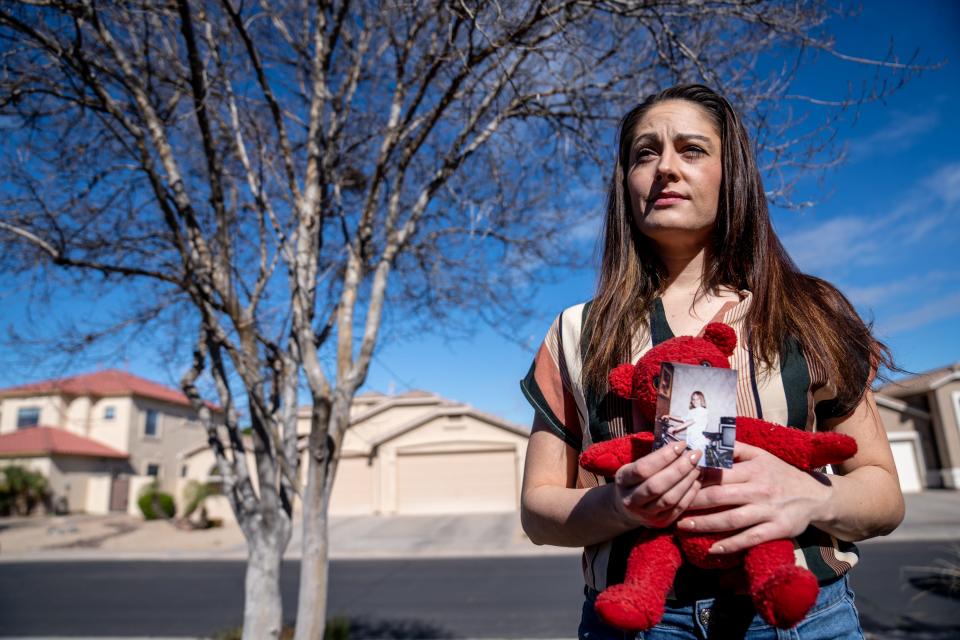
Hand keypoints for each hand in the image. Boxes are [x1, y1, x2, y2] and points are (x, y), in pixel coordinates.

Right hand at [612, 443, 701, 528]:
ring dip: (687, 480)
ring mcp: (645, 514)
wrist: (627, 508)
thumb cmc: (635, 480)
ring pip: (669, 499)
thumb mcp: (634, 467)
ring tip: (697, 466)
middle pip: (657, 485)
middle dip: (679, 468)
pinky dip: (690, 493)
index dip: (663, 456)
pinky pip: (678, 508)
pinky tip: (696, 481)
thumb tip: (679, 445)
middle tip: (695, 454)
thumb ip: (653, 459)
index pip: (643, 469)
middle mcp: (631, 500)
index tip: (681, 444)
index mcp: (622, 481)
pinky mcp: (660, 522)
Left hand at [675, 442, 832, 553]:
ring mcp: (768, 511)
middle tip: (671, 507)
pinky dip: (730, 545)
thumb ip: (734, 448)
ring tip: (681, 526)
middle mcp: (759, 489)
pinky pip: (750, 538)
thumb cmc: (780, 473)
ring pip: (731, 519)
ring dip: (705, 524)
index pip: (718, 473)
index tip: (675, 482)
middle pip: (720, 496)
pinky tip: (712, 549)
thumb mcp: (761, 455)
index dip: (695, 478)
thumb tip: (706, 440)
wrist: (816, 495)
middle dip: (693, 503)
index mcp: (753, 469)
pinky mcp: (777, 529)